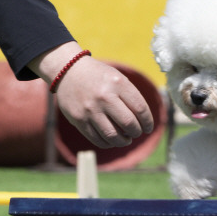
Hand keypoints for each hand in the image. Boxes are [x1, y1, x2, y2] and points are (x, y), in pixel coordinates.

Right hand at [30, 43, 153, 148]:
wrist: (68, 71)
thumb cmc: (98, 76)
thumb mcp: (117, 78)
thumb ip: (131, 96)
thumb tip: (144, 121)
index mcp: (118, 83)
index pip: (140, 108)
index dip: (148, 122)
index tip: (149, 127)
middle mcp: (104, 96)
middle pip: (129, 124)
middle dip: (137, 132)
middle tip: (137, 132)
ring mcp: (90, 109)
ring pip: (113, 136)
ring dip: (124, 142)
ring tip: (126, 139)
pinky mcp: (78, 120)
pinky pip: (97, 139)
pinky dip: (108, 143)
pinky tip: (112, 140)